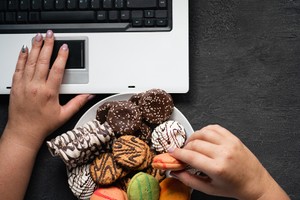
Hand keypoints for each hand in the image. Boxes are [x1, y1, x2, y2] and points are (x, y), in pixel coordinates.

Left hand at [4, 30, 92, 149]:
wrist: (23, 132)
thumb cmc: (42, 125)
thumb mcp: (64, 115)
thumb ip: (78, 103)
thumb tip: (89, 95)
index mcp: (49, 92)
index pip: (57, 69)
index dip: (61, 56)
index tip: (64, 47)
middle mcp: (35, 86)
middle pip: (42, 61)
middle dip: (48, 45)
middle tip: (50, 35)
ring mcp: (24, 85)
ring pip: (29, 61)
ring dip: (35, 48)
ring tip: (39, 37)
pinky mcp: (16, 86)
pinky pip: (18, 68)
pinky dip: (21, 57)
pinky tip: (25, 49)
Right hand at [170, 125, 288, 199]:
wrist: (255, 183)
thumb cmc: (234, 187)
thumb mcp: (209, 189)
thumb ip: (189, 180)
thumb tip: (175, 172)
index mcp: (217, 168)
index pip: (190, 156)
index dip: (178, 153)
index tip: (172, 153)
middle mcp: (223, 153)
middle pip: (195, 143)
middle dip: (185, 147)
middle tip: (183, 152)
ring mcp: (229, 143)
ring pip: (203, 132)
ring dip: (193, 137)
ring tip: (192, 145)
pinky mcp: (233, 138)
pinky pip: (214, 128)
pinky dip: (205, 130)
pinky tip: (203, 137)